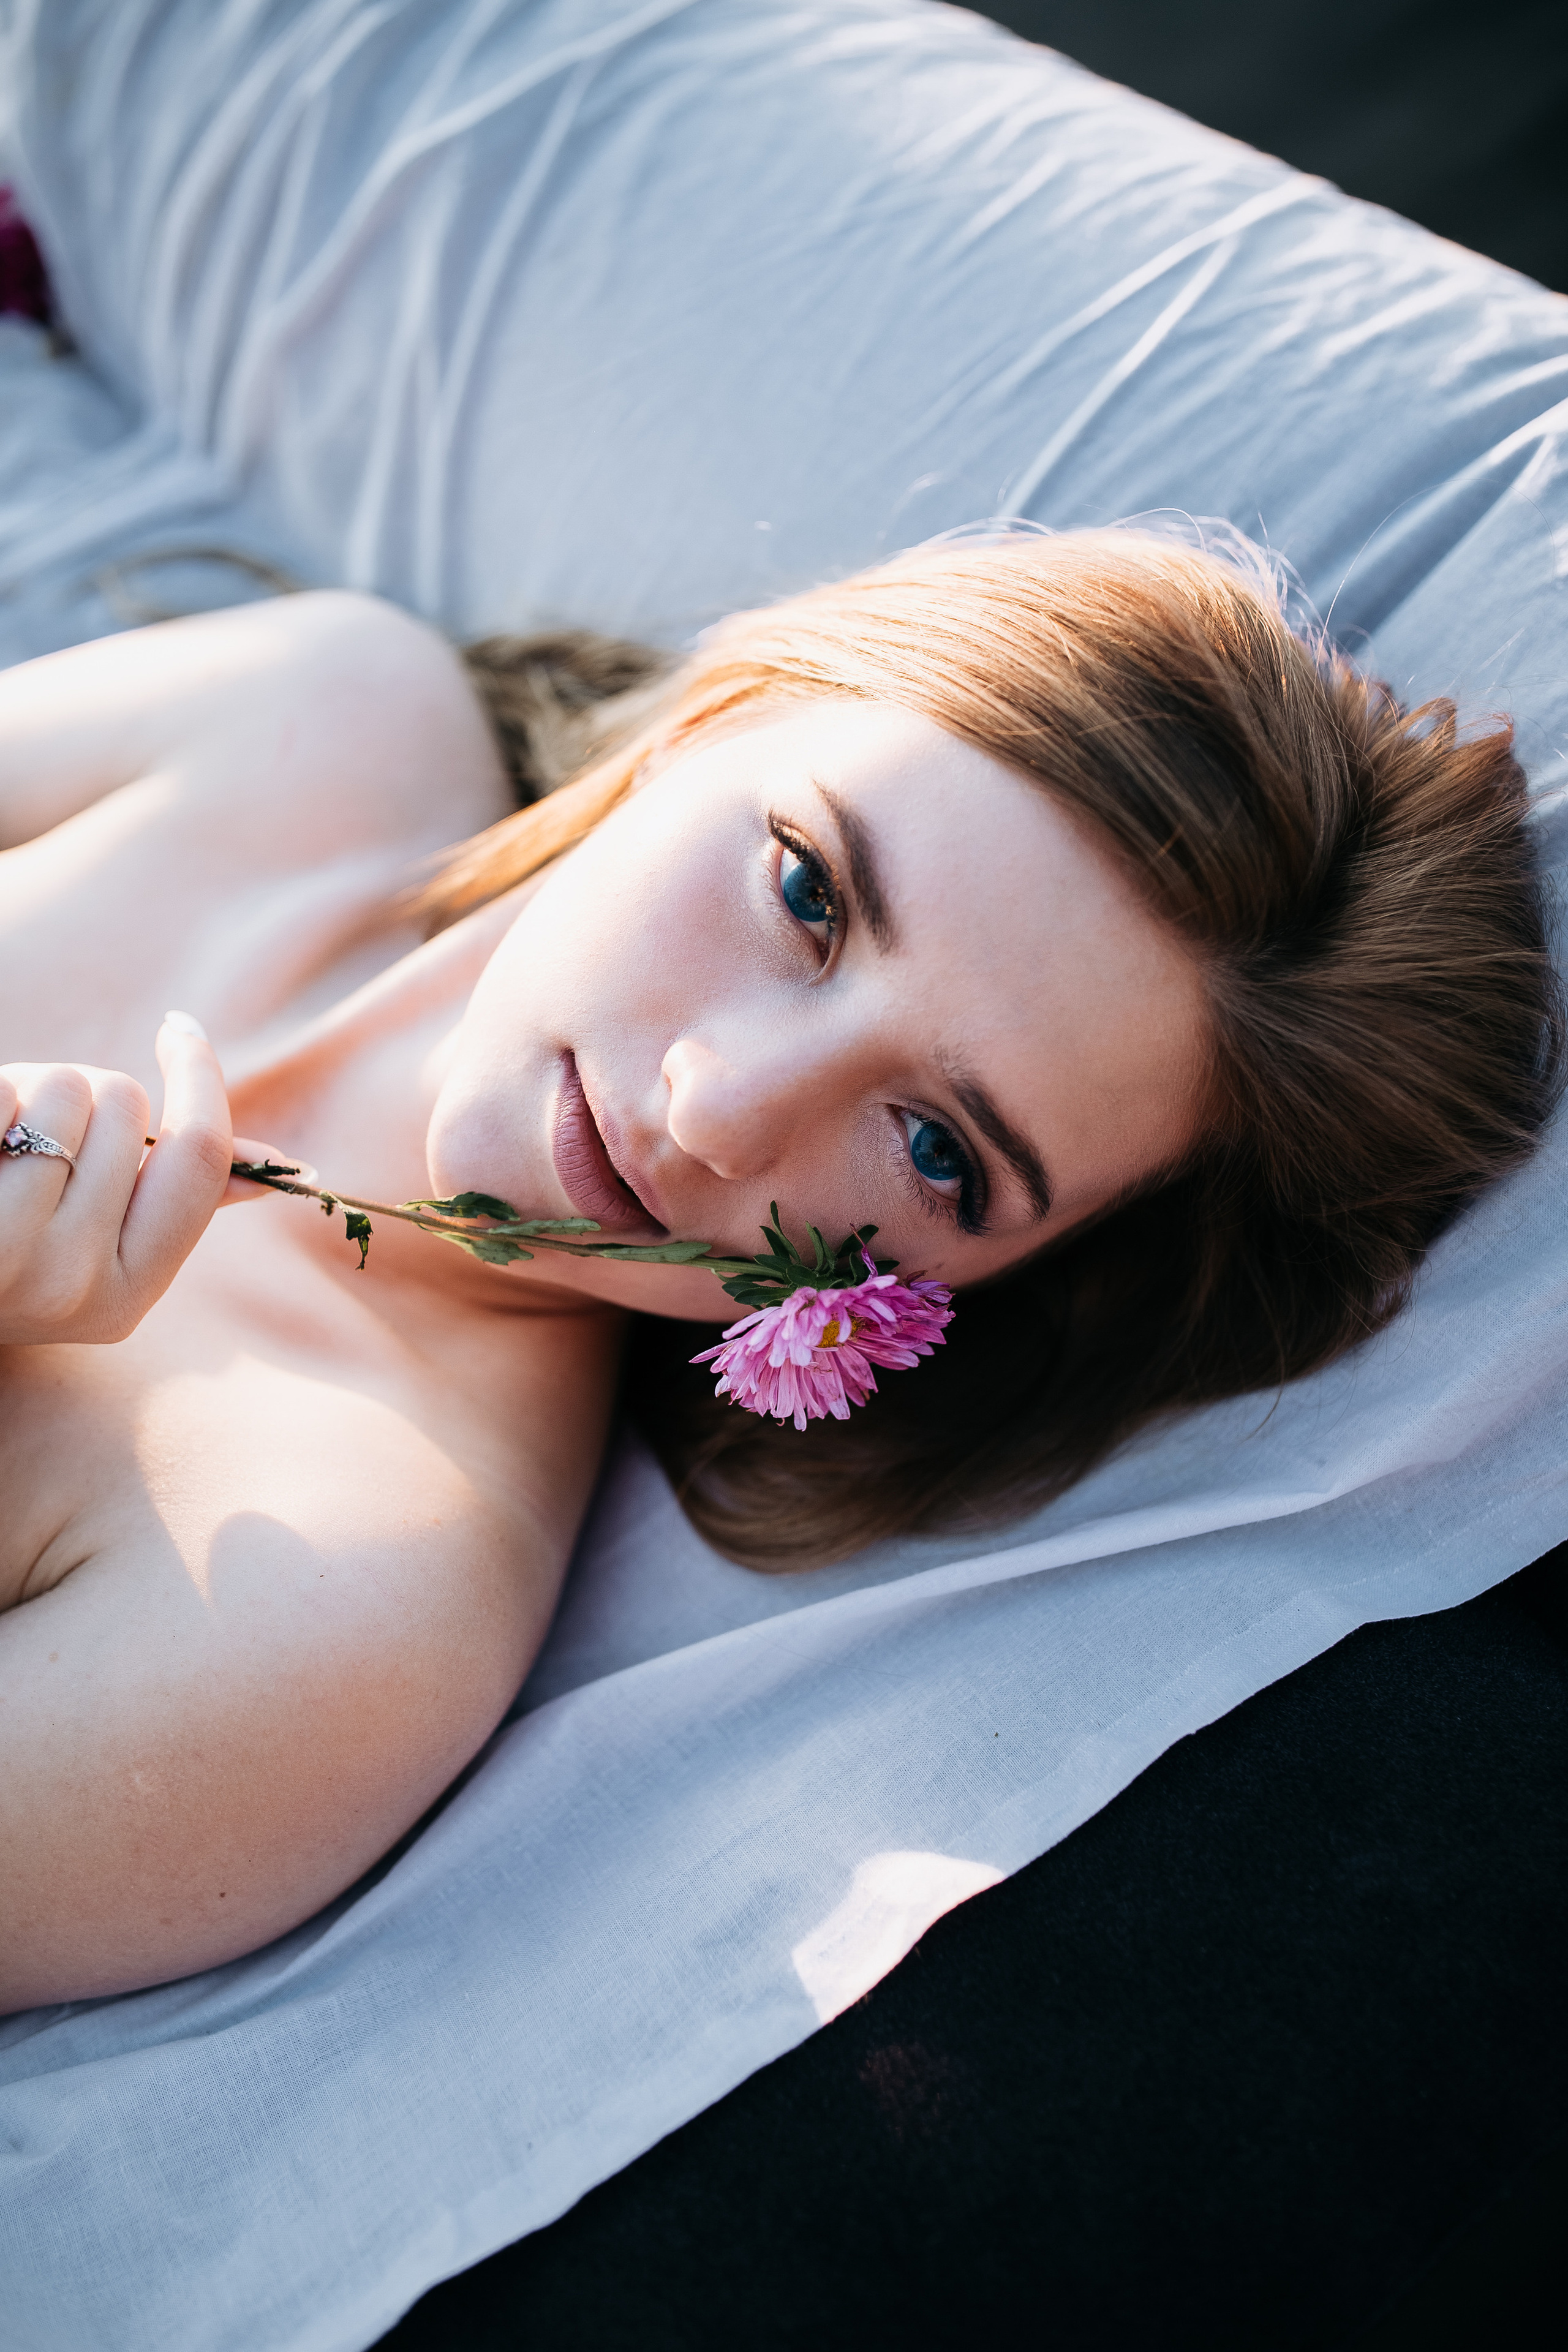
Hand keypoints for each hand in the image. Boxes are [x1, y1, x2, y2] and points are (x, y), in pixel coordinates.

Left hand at [0, 1014, 235, 1344]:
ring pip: (65, 1089)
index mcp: (128, 1297)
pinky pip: (4, 1094)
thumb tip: (279, 1169)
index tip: (179, 1032)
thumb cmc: (10, 1241)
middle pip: (126, 1106)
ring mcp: (7, 1255)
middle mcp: (71, 1286)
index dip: (199, 1077)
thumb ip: (178, 1199)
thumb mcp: (97, 1245)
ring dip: (32, 1087)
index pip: (199, 1157)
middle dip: (87, 1092)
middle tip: (39, 1131)